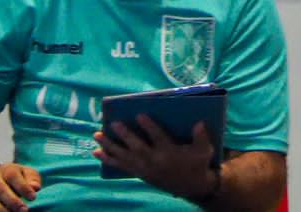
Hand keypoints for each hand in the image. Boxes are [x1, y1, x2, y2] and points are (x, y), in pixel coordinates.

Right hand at [0, 162, 40, 210]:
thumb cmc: (17, 178)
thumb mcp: (26, 173)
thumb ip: (32, 179)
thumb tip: (35, 187)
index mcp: (7, 170)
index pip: (13, 177)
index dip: (23, 188)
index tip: (33, 198)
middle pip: (0, 189)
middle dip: (13, 202)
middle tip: (24, 210)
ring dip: (1, 210)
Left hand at [96, 115, 217, 201]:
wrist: (191, 186)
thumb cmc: (197, 163)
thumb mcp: (204, 150)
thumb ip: (201, 136)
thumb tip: (200, 122)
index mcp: (170, 152)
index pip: (158, 137)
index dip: (149, 126)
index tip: (140, 114)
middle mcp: (155, 161)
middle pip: (137, 147)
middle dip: (125, 136)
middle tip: (114, 123)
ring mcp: (145, 168)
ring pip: (124, 156)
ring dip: (109, 146)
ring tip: (97, 135)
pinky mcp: (139, 173)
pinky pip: (120, 166)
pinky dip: (108, 159)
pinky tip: (96, 152)